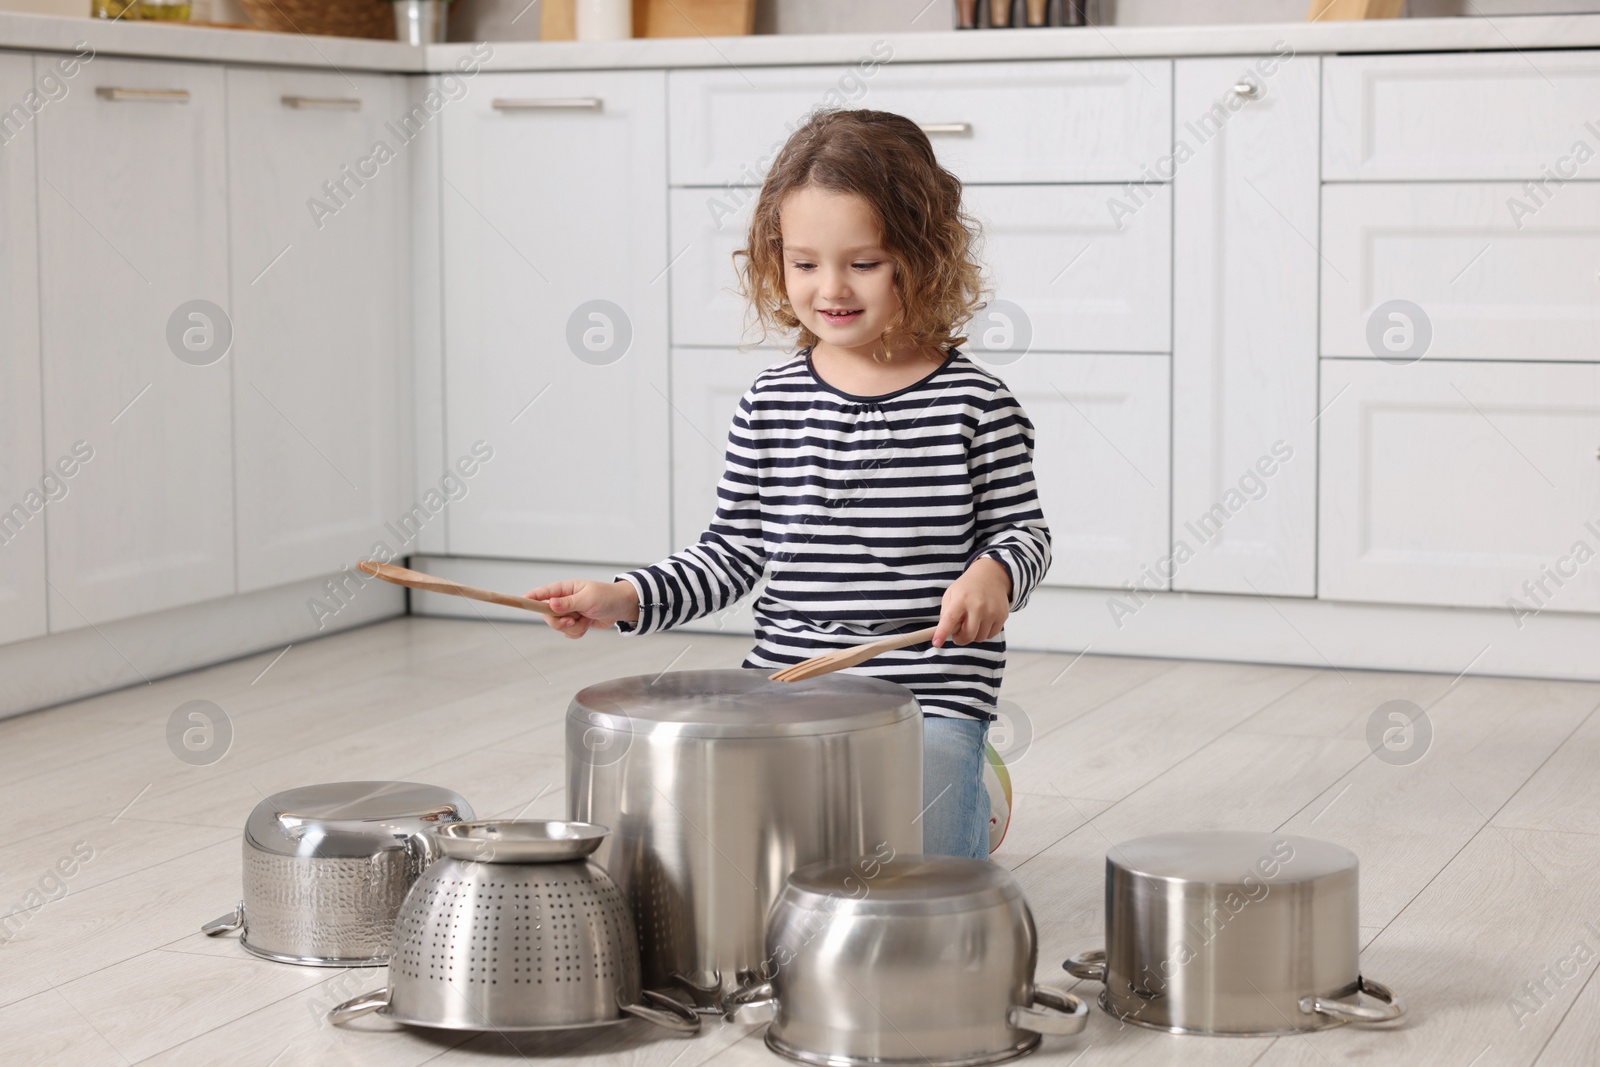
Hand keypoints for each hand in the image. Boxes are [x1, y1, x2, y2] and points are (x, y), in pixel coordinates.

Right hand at [524, 579, 639, 638]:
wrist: (622, 607)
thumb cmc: (607, 597)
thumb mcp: (588, 598)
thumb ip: (568, 603)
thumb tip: (550, 603)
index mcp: (566, 589)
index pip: (544, 593)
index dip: (532, 597)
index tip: (522, 601)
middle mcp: (565, 600)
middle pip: (548, 615)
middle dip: (560, 622)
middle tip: (573, 620)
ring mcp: (570, 612)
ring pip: (559, 626)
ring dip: (573, 627)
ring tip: (586, 620)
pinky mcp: (575, 623)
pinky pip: (568, 633)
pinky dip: (578, 632)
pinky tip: (588, 624)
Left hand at [932, 557, 1011, 647]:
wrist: (990, 576)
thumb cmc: (967, 588)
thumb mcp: (951, 595)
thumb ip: (946, 614)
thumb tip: (946, 633)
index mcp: (961, 599)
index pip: (950, 619)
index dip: (942, 632)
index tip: (936, 643)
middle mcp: (978, 605)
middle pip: (968, 635)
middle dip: (960, 639)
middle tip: (957, 633)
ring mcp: (992, 611)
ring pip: (980, 638)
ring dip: (973, 635)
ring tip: (971, 622)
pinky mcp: (1002, 616)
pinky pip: (991, 635)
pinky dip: (984, 632)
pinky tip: (982, 621)